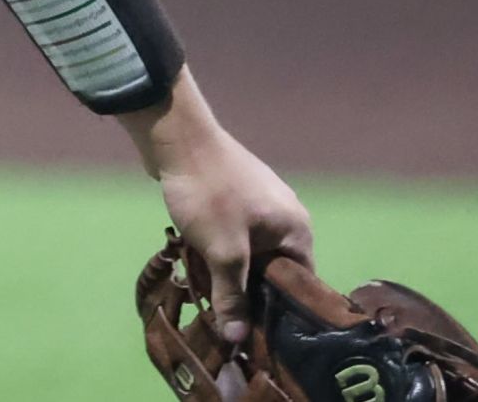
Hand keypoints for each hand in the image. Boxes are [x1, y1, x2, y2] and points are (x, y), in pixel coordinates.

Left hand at [127, 78, 313, 343]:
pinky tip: (198, 264)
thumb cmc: (209, 195)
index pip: (302, 284)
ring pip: (249, 253)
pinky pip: (232, 234)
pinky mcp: (232, 197)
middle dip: (250, 293)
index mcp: (297, 230)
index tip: (261, 336)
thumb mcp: (224, 253)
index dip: (281, 311)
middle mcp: (285, 217)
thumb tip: (239, 341)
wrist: (175, 136)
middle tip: (230, 322)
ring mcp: (258, 204)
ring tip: (210, 297)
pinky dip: (218, 250)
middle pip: (274, 270)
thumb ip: (233, 296)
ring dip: (229, 272)